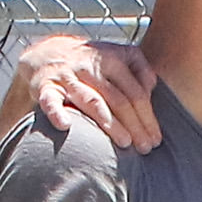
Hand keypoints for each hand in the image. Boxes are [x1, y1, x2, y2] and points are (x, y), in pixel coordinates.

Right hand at [14, 37, 160, 153]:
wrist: (47, 53)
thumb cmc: (91, 62)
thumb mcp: (116, 55)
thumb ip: (138, 67)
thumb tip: (153, 86)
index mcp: (111, 60)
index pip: (134, 92)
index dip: (147, 116)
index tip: (155, 139)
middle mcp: (90, 68)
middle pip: (117, 99)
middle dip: (134, 125)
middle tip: (145, 148)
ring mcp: (67, 77)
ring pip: (91, 101)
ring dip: (109, 122)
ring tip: (125, 143)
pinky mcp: (45, 87)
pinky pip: (50, 101)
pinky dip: (56, 112)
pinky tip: (66, 126)